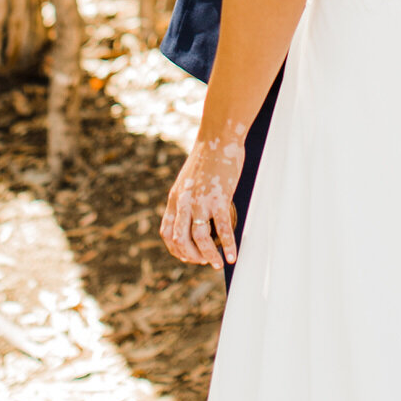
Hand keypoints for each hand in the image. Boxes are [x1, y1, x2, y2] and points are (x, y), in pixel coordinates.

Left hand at [160, 129, 243, 270]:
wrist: (218, 138)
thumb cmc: (207, 158)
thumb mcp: (188, 180)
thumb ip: (187, 198)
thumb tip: (193, 215)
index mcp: (175, 198)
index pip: (168, 233)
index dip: (176, 250)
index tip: (188, 257)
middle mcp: (184, 202)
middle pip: (181, 241)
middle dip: (192, 257)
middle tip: (205, 261)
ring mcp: (201, 201)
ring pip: (200, 238)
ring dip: (209, 256)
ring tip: (217, 263)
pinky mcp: (219, 198)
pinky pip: (223, 228)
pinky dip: (228, 245)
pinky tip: (233, 255)